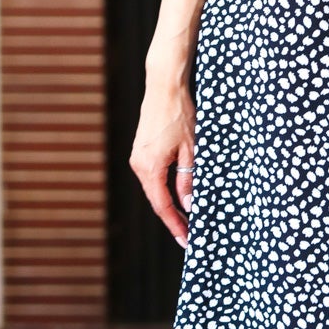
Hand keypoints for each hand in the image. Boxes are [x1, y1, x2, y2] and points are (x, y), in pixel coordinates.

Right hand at [130, 81, 196, 248]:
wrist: (164, 87)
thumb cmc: (179, 114)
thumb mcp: (191, 149)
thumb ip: (188, 179)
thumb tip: (189, 205)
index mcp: (150, 167)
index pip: (163, 206)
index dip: (175, 225)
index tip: (186, 240)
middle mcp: (139, 165)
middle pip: (156, 201)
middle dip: (173, 219)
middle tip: (188, 236)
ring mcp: (138, 158)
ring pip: (154, 190)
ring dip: (168, 205)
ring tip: (185, 221)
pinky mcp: (141, 151)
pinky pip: (152, 177)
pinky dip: (164, 190)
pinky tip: (176, 197)